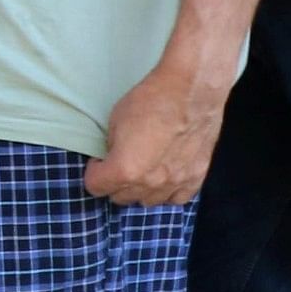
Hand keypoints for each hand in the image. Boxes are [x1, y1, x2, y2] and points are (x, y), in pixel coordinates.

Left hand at [86, 54, 233, 205]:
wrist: (190, 90)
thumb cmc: (150, 100)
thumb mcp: (115, 121)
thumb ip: (112, 148)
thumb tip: (114, 156)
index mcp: (124, 170)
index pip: (96, 186)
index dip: (94, 172)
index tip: (99, 161)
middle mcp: (149, 184)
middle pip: (121, 197)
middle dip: (114, 183)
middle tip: (119, 163)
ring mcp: (175, 183)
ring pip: (148, 202)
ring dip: (140, 189)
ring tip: (142, 170)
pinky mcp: (196, 177)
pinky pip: (177, 199)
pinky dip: (167, 192)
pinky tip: (164, 177)